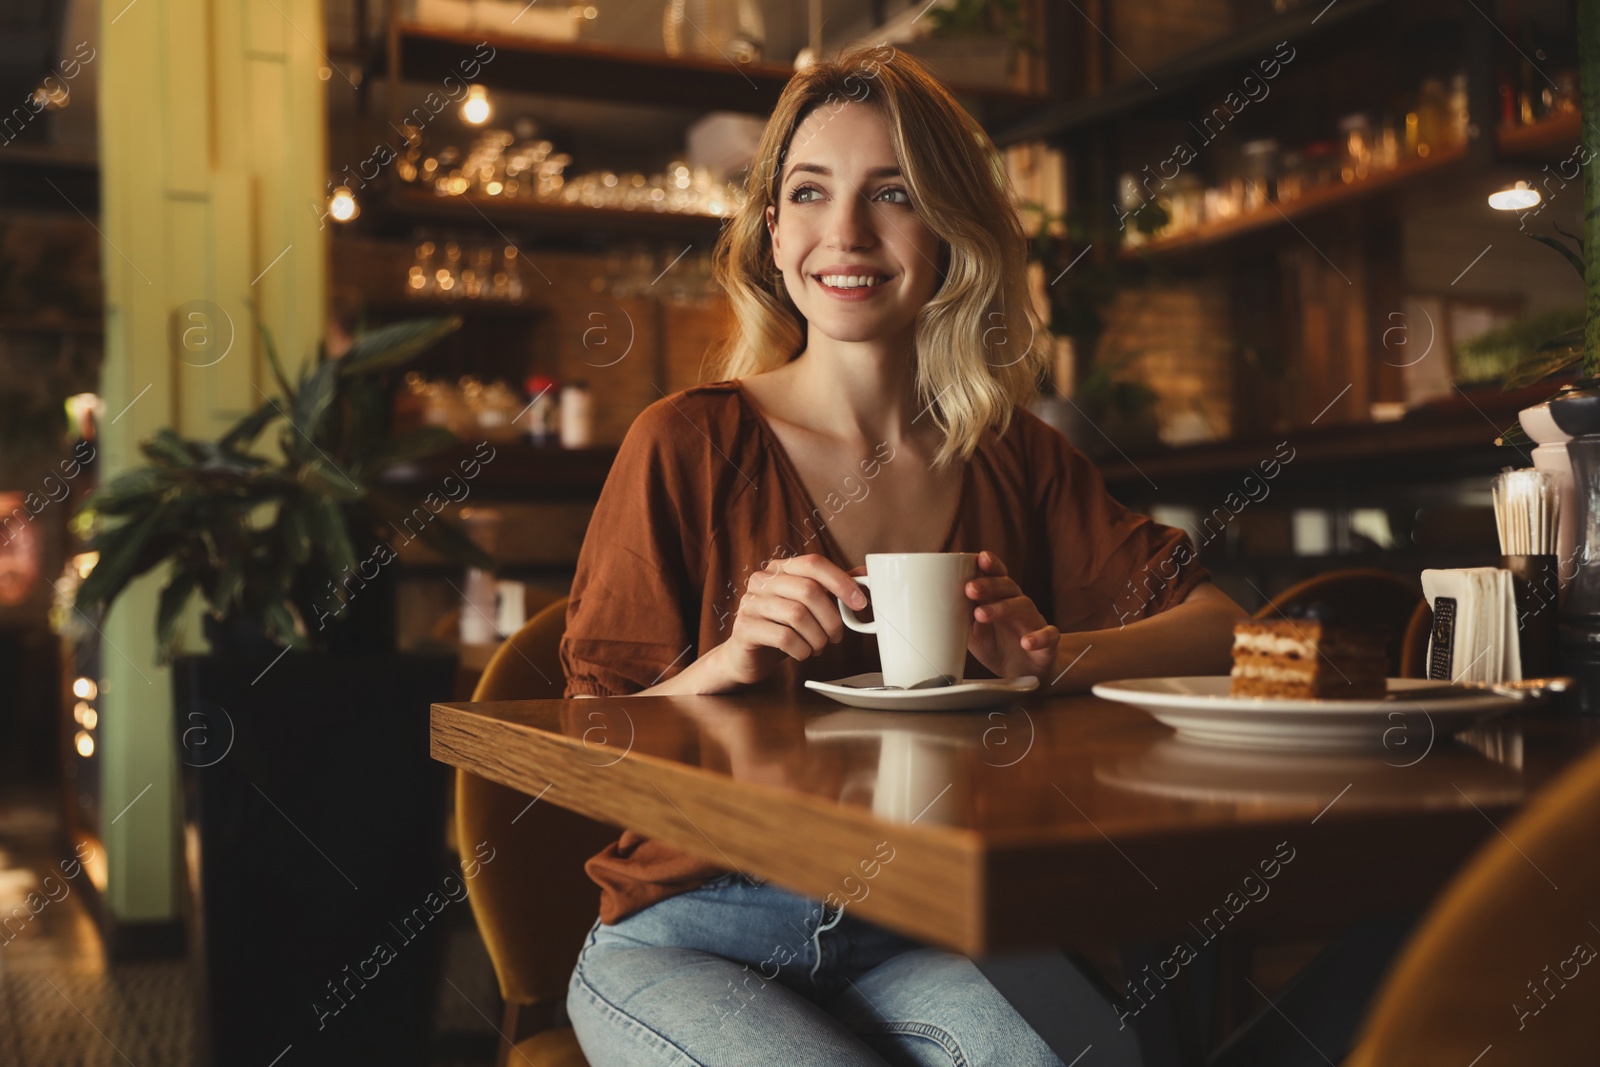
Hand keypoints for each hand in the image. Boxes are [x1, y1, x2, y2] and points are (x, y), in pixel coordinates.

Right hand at [711, 554, 866, 687]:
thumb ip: (832, 588)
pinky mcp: (745, 627)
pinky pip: (784, 637)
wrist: (748, 655)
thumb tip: (865, 575)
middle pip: (809, 590)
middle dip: (831, 618)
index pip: (814, 563)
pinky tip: (803, 653)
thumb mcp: (809, 605)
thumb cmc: (782, 627)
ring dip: (817, 637)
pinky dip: (802, 649)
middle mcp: (762, 580)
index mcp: (780, 568)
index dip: (841, 582)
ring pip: (798, 615)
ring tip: (818, 646)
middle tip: (836, 636)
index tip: (860, 603)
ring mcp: (750, 602)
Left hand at [966, 550, 1060, 680]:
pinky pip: (1048, 636)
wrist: (1023, 674)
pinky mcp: (1048, 643)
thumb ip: (961, 618)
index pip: (996, 577)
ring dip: (1004, 608)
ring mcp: (1034, 623)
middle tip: (970, 589)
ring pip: (1024, 607)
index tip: (978, 557)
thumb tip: (938, 607)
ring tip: (982, 614)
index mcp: (1000, 599)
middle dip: (989, 585)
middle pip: (1008, 587)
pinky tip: (1026, 643)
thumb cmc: (996, 647)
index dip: (990, 566)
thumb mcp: (973, 633)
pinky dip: (1038, 638)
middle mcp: (1019, 606)